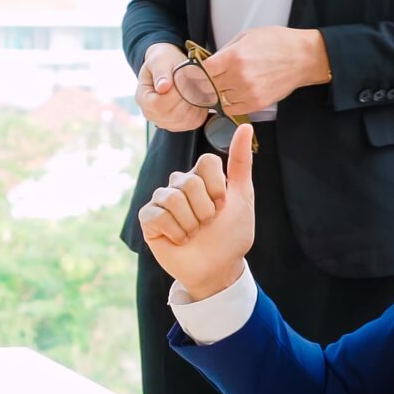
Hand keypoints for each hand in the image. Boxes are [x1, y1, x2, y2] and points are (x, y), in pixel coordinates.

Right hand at [135, 42, 205, 131]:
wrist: (169, 66)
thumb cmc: (163, 61)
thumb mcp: (160, 61)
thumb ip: (161, 73)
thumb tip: (163, 87)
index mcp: (142, 98)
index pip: (159, 105)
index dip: (174, 93)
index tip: (183, 79)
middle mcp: (150, 114)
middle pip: (173, 115)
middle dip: (187, 97)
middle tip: (192, 81)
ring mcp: (164, 122)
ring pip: (185, 120)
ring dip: (195, 102)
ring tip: (194, 87)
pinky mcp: (179, 125)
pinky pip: (194, 122)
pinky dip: (200, 109)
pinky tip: (197, 95)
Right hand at [137, 122, 256, 299]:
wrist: (218, 268)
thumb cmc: (231, 234)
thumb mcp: (242, 196)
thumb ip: (241, 162)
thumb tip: (245, 126)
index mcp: (200, 176)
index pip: (206, 162)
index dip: (218, 187)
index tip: (223, 205)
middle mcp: (179, 184)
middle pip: (190, 181)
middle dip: (205, 210)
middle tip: (207, 224)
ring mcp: (162, 200)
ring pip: (174, 199)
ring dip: (191, 224)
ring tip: (194, 233)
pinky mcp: (148, 218)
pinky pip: (158, 215)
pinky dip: (175, 232)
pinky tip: (179, 239)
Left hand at [200, 27, 328, 117]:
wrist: (303, 57)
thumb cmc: (277, 42)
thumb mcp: (246, 36)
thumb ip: (225, 50)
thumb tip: (210, 62)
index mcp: (234, 57)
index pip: (203, 70)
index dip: (198, 71)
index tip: (198, 71)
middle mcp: (239, 77)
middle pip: (208, 86)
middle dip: (206, 82)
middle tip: (207, 79)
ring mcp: (248, 92)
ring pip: (219, 99)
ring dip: (218, 93)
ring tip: (224, 85)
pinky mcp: (257, 103)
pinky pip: (232, 109)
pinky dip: (229, 103)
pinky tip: (232, 94)